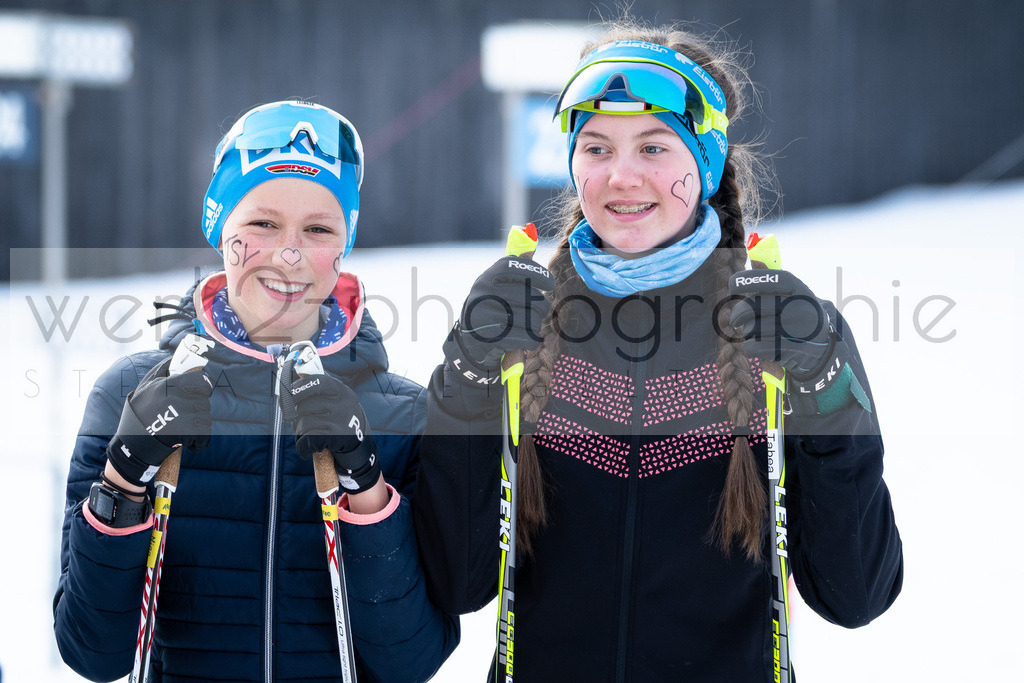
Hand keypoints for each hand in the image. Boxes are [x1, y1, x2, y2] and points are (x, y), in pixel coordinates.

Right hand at [106, 357, 213, 486]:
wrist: (132, 446)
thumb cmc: (139, 416)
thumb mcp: (145, 389)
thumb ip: (159, 372)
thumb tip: (171, 358)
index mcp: (167, 385)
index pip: (201, 380)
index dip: (203, 387)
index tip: (200, 392)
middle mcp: (175, 398)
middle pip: (204, 401)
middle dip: (198, 409)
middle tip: (185, 416)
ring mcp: (181, 415)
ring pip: (205, 418)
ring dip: (198, 426)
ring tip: (181, 430)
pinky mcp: (185, 432)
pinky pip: (204, 434)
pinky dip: (199, 441)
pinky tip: (186, 442)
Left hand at [282, 369, 379, 493]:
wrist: (359, 443)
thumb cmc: (341, 418)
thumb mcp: (338, 398)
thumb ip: (321, 387)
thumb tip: (297, 373)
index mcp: (341, 390)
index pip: (315, 382)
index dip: (297, 388)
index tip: (288, 394)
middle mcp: (341, 403)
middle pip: (303, 406)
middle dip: (295, 417)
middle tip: (297, 421)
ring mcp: (339, 420)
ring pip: (303, 423)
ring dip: (299, 432)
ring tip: (305, 434)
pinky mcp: (335, 437)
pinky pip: (307, 439)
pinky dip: (302, 446)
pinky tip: (306, 448)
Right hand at [444, 255, 553, 383]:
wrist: (470, 343)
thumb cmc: (493, 309)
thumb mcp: (498, 285)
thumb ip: (515, 265)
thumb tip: (531, 232)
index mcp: (488, 277)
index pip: (516, 267)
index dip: (538, 274)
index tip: (550, 284)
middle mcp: (484, 293)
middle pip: (530, 297)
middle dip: (541, 307)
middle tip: (539, 311)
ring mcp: (486, 315)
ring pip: (531, 318)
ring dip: (536, 325)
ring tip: (528, 326)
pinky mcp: (491, 337)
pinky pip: (527, 337)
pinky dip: (532, 341)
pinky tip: (527, 340)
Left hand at [728, 269, 833, 378]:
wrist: (823, 347)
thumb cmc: (799, 316)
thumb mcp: (794, 295)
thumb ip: (774, 280)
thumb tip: (754, 260)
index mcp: (799, 290)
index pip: (771, 280)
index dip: (748, 280)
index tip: (732, 285)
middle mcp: (797, 307)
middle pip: (753, 306)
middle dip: (739, 313)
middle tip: (735, 320)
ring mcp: (794, 329)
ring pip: (751, 328)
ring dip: (747, 332)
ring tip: (755, 333)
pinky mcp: (788, 350)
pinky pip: (754, 346)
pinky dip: (749, 346)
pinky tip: (755, 345)